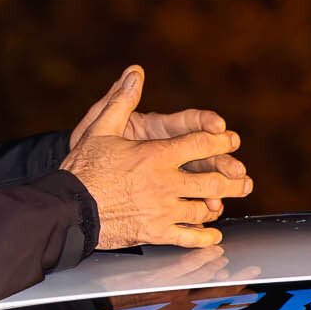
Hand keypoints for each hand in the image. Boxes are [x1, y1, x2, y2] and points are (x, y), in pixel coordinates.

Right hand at [61, 66, 254, 248]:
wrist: (68, 209)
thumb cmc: (82, 169)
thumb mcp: (99, 128)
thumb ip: (122, 100)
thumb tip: (135, 73)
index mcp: (156, 155)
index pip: (201, 144)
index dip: (220, 141)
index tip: (230, 140)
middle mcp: (165, 182)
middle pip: (211, 180)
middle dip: (231, 178)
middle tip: (242, 178)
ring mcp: (163, 210)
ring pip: (203, 208)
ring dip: (218, 204)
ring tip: (225, 202)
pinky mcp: (155, 232)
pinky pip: (188, 236)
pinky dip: (204, 236)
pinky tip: (213, 234)